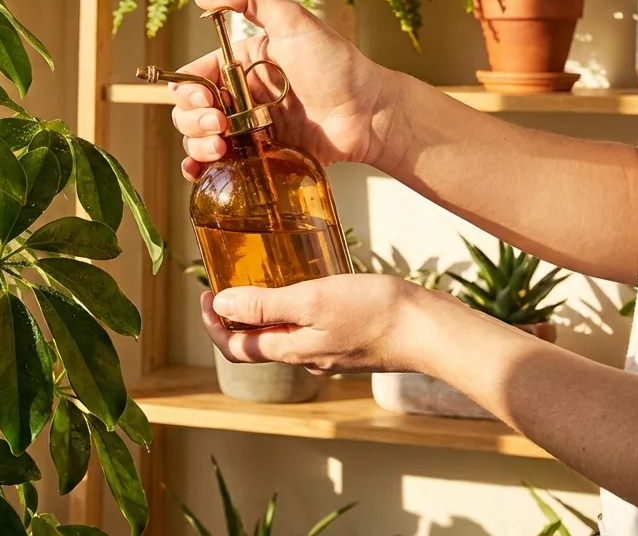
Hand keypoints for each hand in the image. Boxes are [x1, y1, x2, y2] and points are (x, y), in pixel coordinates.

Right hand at [174, 0, 399, 181]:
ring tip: (220, 146)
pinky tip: (201, 169)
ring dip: (196, 144)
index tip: (204, 99)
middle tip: (220, 124)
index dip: (188, 90)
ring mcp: (247, 129)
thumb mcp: (293, 21)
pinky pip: (220, 165)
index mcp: (240, 65)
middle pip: (190, 111)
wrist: (368, 112)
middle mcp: (239, 97)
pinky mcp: (260, 156)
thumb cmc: (337, 64)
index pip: (194, 77)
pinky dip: (201, 169)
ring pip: (198, 139)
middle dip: (193, 119)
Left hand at [200, 274, 462, 374]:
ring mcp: (329, 352)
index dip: (212, 324)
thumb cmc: (376, 313)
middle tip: (226, 282)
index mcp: (291, 351)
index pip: (235, 348)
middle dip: (234, 316)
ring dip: (263, 312)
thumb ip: (265, 306)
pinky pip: (310, 328)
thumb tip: (220, 306)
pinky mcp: (350, 341)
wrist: (432, 330)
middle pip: (256, 343)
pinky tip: (304, 283)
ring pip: (283, 335)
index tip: (205, 294)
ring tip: (260, 278)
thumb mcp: (312, 300)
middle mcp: (307, 358)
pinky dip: (294, 309)